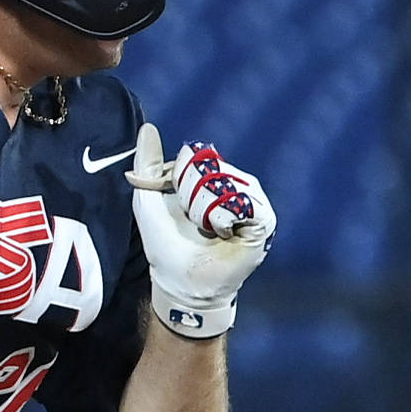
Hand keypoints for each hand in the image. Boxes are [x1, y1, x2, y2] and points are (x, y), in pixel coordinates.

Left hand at [126, 123, 273, 337]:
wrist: (181, 283)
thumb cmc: (165, 245)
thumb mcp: (147, 200)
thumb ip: (146, 164)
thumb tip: (148, 127)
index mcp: (210, 176)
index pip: (196, 157)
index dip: (179, 178)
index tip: (174, 202)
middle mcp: (234, 184)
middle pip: (213, 168)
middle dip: (193, 195)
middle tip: (192, 221)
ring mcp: (251, 201)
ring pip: (229, 183)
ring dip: (207, 208)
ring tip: (206, 228)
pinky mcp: (264, 221)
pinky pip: (244, 203)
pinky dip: (225, 218)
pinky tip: (220, 232)